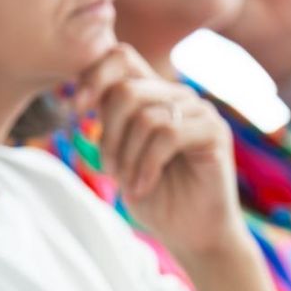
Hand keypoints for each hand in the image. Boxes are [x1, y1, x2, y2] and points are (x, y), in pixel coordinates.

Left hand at [73, 44, 241, 263]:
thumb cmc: (154, 195)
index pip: (121, 56)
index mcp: (151, 95)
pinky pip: (167, 135)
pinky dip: (146, 165)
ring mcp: (199, 111)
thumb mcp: (119, 154)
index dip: (93, 74)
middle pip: (125, 90)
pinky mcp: (215, 131)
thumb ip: (108, 121)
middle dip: (108, 134)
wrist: (191, 233)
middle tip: (109, 170)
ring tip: (128, 182)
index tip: (76, 108)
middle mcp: (176, 96)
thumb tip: (78, 96)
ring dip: (127, 156)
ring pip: (145, 116)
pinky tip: (142, 187)